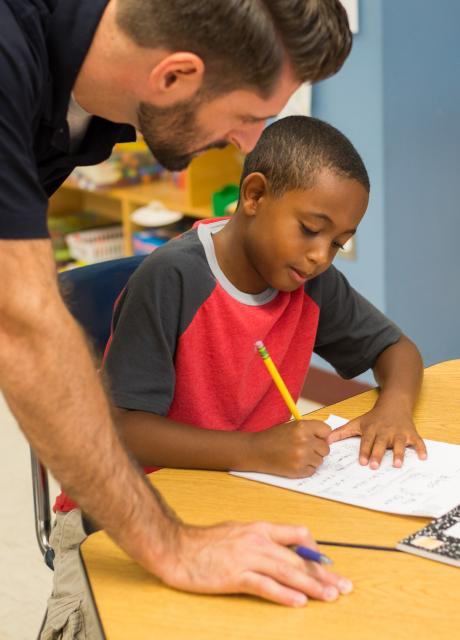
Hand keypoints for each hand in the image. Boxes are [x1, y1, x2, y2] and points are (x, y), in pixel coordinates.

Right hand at [157, 520, 352, 606]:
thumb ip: (261, 540)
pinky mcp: (235, 576)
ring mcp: (247, 558)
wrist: (177, 548)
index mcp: (259, 528)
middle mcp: (257, 540)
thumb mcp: (238, 532)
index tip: (327, 565)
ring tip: (330, 596)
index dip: (316, 552)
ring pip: (287, 571)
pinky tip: (298, 602)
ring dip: (312, 586)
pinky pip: (265, 586)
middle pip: (298, 559)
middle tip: (343, 586)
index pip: (297, 535)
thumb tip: (282, 551)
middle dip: (323, 574)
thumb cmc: (204, 542)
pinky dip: (284, 594)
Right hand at [250, 420, 330, 477]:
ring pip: (320, 461)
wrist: (256, 451)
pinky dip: (305, 469)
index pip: (327, 431)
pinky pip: (312, 471)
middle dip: (317, 449)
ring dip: (311, 460)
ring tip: (297, 455)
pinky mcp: (298, 470)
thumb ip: (309, 430)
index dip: (322, 435)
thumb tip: (329, 439)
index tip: (317, 438)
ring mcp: (302, 457)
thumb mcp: (291, 426)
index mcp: (302, 426)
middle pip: (325, 448)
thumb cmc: (273, 437)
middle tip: (305, 448)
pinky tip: (294, 463)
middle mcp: (304, 441)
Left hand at [327, 407, 426, 468]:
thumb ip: (342, 432)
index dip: (364, 451)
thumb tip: (326, 440)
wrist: (394, 403)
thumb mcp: (357, 422)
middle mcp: (385, 431)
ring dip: (398, 453)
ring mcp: (398, 432)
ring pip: (398, 443)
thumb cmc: (374, 417)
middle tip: (374, 466)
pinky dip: (421, 448)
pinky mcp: (410, 433)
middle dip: (378, 455)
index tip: (361, 462)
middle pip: (381, 444)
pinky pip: (417, 441)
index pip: (366, 441)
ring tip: (397, 465)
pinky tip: (423, 457)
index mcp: (372, 429)